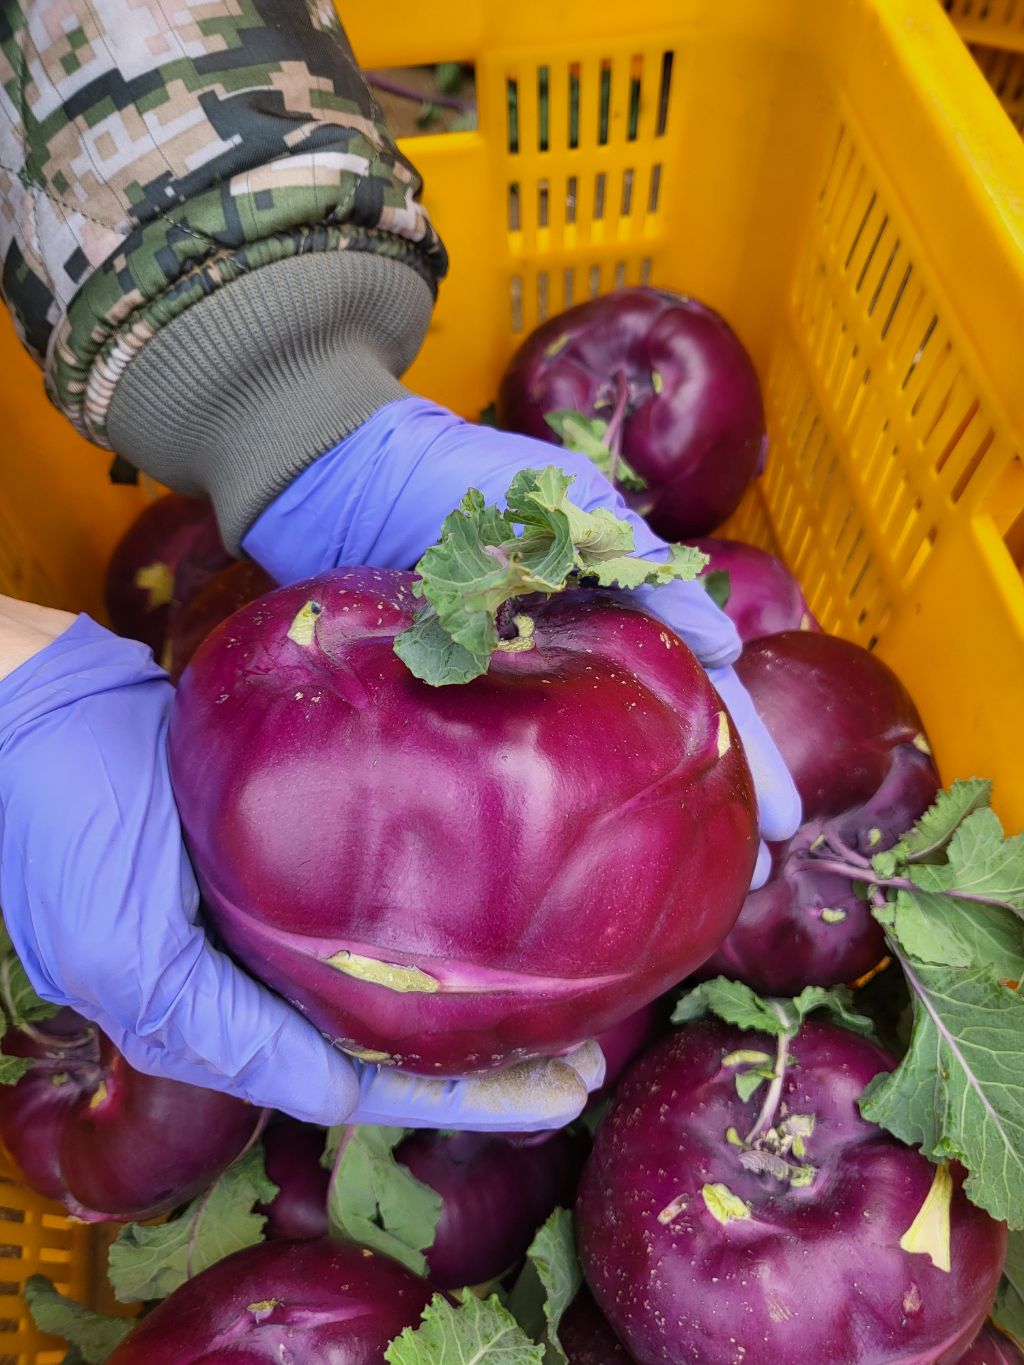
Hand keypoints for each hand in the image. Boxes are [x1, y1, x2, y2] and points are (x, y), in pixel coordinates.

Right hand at [0, 614, 601, 1129]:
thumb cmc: (63, 825)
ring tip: (568, 985)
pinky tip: (491, 897)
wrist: (37, 706)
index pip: (362, 1084)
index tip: (562, 1095)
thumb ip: (223, 1032)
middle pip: (389, 1041)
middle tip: (590, 1054)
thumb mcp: (125, 952)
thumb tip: (335, 1093)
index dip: (464, 1100)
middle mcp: (254, 981)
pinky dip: (429, 914)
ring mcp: (269, 916)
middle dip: (489, 1058)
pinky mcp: (280, 850)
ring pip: (387, 973)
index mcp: (219, 1022)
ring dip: (473, 988)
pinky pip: (366, 900)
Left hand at [243, 397, 801, 878]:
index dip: (745, 753)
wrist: (330, 478)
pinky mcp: (444, 713)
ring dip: (634, 825)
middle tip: (746, 883)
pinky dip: (544, 813)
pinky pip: (505, 771)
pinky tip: (562, 869)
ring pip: (587, 766)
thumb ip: (643, 565)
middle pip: (654, 740)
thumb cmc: (454, 475)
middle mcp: (567, 656)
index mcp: (610, 606)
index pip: (699, 687)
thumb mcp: (566, 503)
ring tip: (673, 895)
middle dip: (705, 807)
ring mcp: (506, 691)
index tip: (780, 821)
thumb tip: (724, 649)